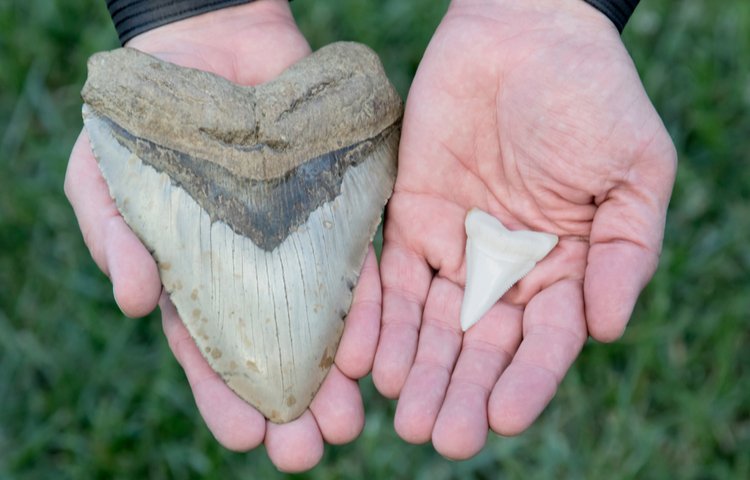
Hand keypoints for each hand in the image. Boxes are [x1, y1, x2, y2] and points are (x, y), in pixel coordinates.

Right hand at [65, 0, 380, 470]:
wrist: (205, 52)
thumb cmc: (146, 123)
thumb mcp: (109, 179)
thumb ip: (115, 236)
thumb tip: (131, 303)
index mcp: (196, 280)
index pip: (211, 351)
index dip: (225, 397)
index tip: (244, 439)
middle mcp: (253, 274)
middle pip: (274, 349)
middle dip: (291, 403)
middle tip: (308, 449)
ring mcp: (296, 245)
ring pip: (320, 319)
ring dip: (335, 371)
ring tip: (351, 420)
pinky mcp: (336, 210)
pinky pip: (355, 262)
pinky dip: (365, 305)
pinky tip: (374, 348)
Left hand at [373, 0, 675, 458]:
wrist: (522, 33)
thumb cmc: (591, 95)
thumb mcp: (634, 170)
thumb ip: (627, 251)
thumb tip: (609, 329)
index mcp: (565, 267)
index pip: (545, 340)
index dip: (527, 380)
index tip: (503, 416)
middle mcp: (505, 268)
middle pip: (480, 344)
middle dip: (461, 391)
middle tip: (442, 438)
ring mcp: (453, 246)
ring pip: (430, 323)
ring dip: (416, 369)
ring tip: (402, 415)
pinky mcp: (407, 219)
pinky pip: (386, 278)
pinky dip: (374, 318)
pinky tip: (363, 359)